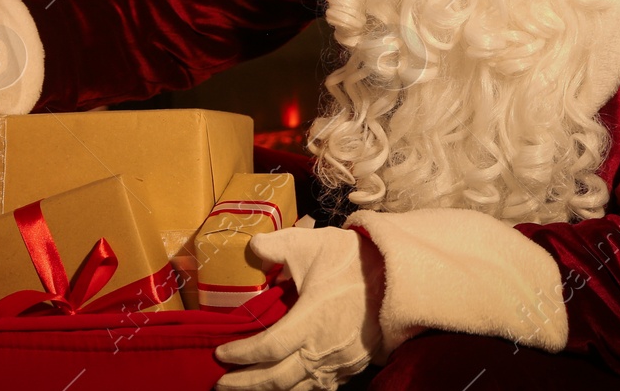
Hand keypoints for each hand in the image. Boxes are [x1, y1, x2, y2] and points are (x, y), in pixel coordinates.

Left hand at [214, 226, 385, 390]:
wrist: (399, 275)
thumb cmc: (353, 260)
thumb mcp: (311, 244)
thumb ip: (277, 246)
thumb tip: (252, 246)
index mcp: (310, 320)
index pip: (267, 348)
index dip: (241, 355)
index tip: (220, 354)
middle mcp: (323, 349)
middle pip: (277, 380)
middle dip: (246, 385)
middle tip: (221, 385)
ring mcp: (339, 362)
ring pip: (298, 389)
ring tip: (247, 389)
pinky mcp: (352, 367)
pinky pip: (320, 388)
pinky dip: (298, 390)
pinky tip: (286, 386)